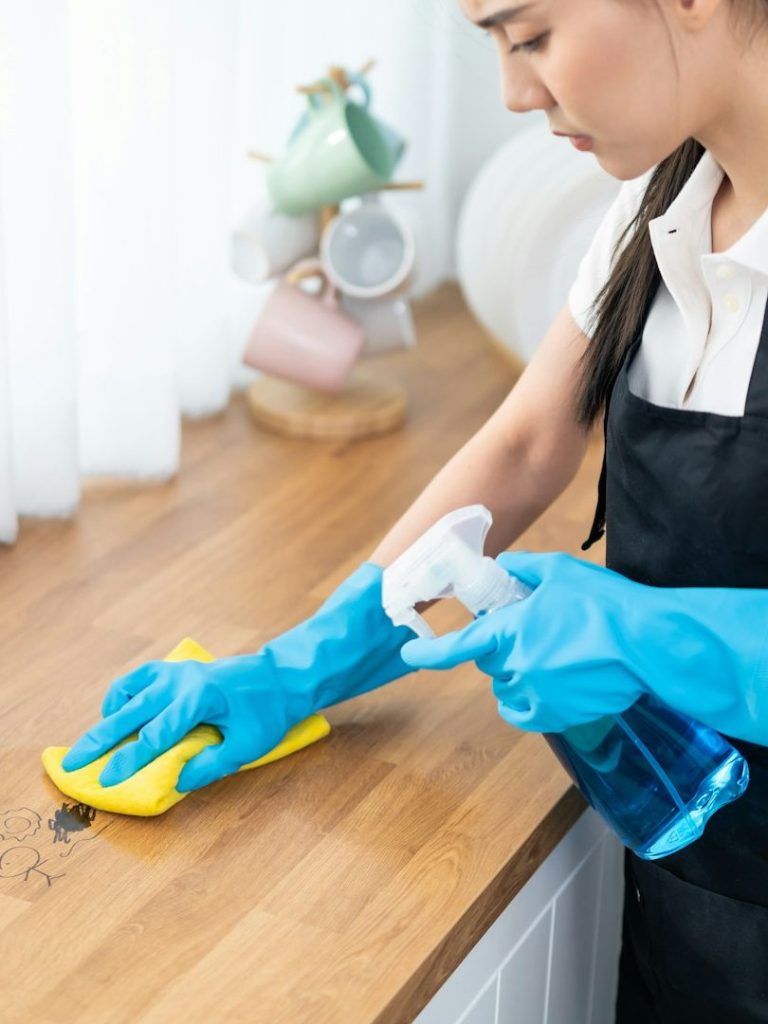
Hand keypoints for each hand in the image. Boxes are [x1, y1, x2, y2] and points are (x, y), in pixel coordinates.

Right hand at [62, 562, 416, 791]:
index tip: (106, 781)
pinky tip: (121, 713)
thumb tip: (177, 781)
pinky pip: (140, 678)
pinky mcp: (177, 669)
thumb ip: (210, 765)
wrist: (282, 676)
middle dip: (99, 739)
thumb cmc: (268, 712)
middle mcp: (181, 682)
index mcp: (199, 700)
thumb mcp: (246, 746)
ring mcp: (177, 672)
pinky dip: (124, 694)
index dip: (128, 762)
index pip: (156, 738)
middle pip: (130, 713)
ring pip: (129, 691)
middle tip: (73, 762)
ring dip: (109, 715)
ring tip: (97, 740)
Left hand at [401, 551, 654, 732]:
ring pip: (508, 689)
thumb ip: (524, 568)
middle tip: (531, 632)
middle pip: (490, 664)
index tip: (408, 654)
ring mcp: (536, 695)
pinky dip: (527, 703)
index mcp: (510, 631)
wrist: (645, 643)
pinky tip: (544, 688)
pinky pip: (525, 713)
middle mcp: (516, 667)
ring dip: (517, 674)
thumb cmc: (604, 604)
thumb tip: (504, 565)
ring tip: (550, 657)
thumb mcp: (560, 572)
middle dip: (501, 649)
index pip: (458, 646)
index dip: (429, 652)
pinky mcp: (558, 716)